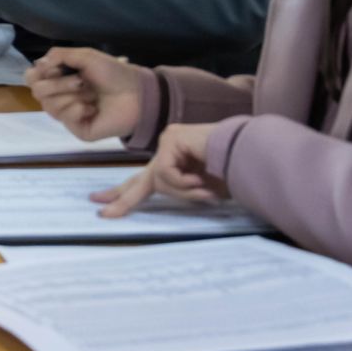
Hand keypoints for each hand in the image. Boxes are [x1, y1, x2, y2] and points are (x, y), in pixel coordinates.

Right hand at [25, 47, 146, 140]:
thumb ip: (58, 55)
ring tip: (92, 94)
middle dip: (58, 84)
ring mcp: (68, 115)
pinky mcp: (78, 129)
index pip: (32, 78)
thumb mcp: (85, 56)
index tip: (55, 68)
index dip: (38, 73)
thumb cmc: (113, 73)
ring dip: (72, 95)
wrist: (137, 93)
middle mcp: (60, 97)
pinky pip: (66, 118)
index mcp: (60, 79)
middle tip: (80, 81)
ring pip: (49, 105)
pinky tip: (93, 108)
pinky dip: (78, 109)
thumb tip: (38, 64)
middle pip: (37, 92)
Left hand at [93, 124, 225, 216]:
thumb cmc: (233, 173)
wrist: (249, 155)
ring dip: (183, 193)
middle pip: (140, 180)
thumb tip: (158, 190)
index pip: (144, 181)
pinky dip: (184, 183)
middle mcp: (168, 152)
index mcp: (175, 166)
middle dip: (123, 199)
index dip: (125, 194)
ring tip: (205, 190)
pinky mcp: (171, 139)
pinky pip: (166, 173)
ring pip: (159, 181)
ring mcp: (168, 143)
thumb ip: (180, 192)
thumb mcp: (203, 191)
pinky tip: (201, 179)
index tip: (104, 205)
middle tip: (102, 211)